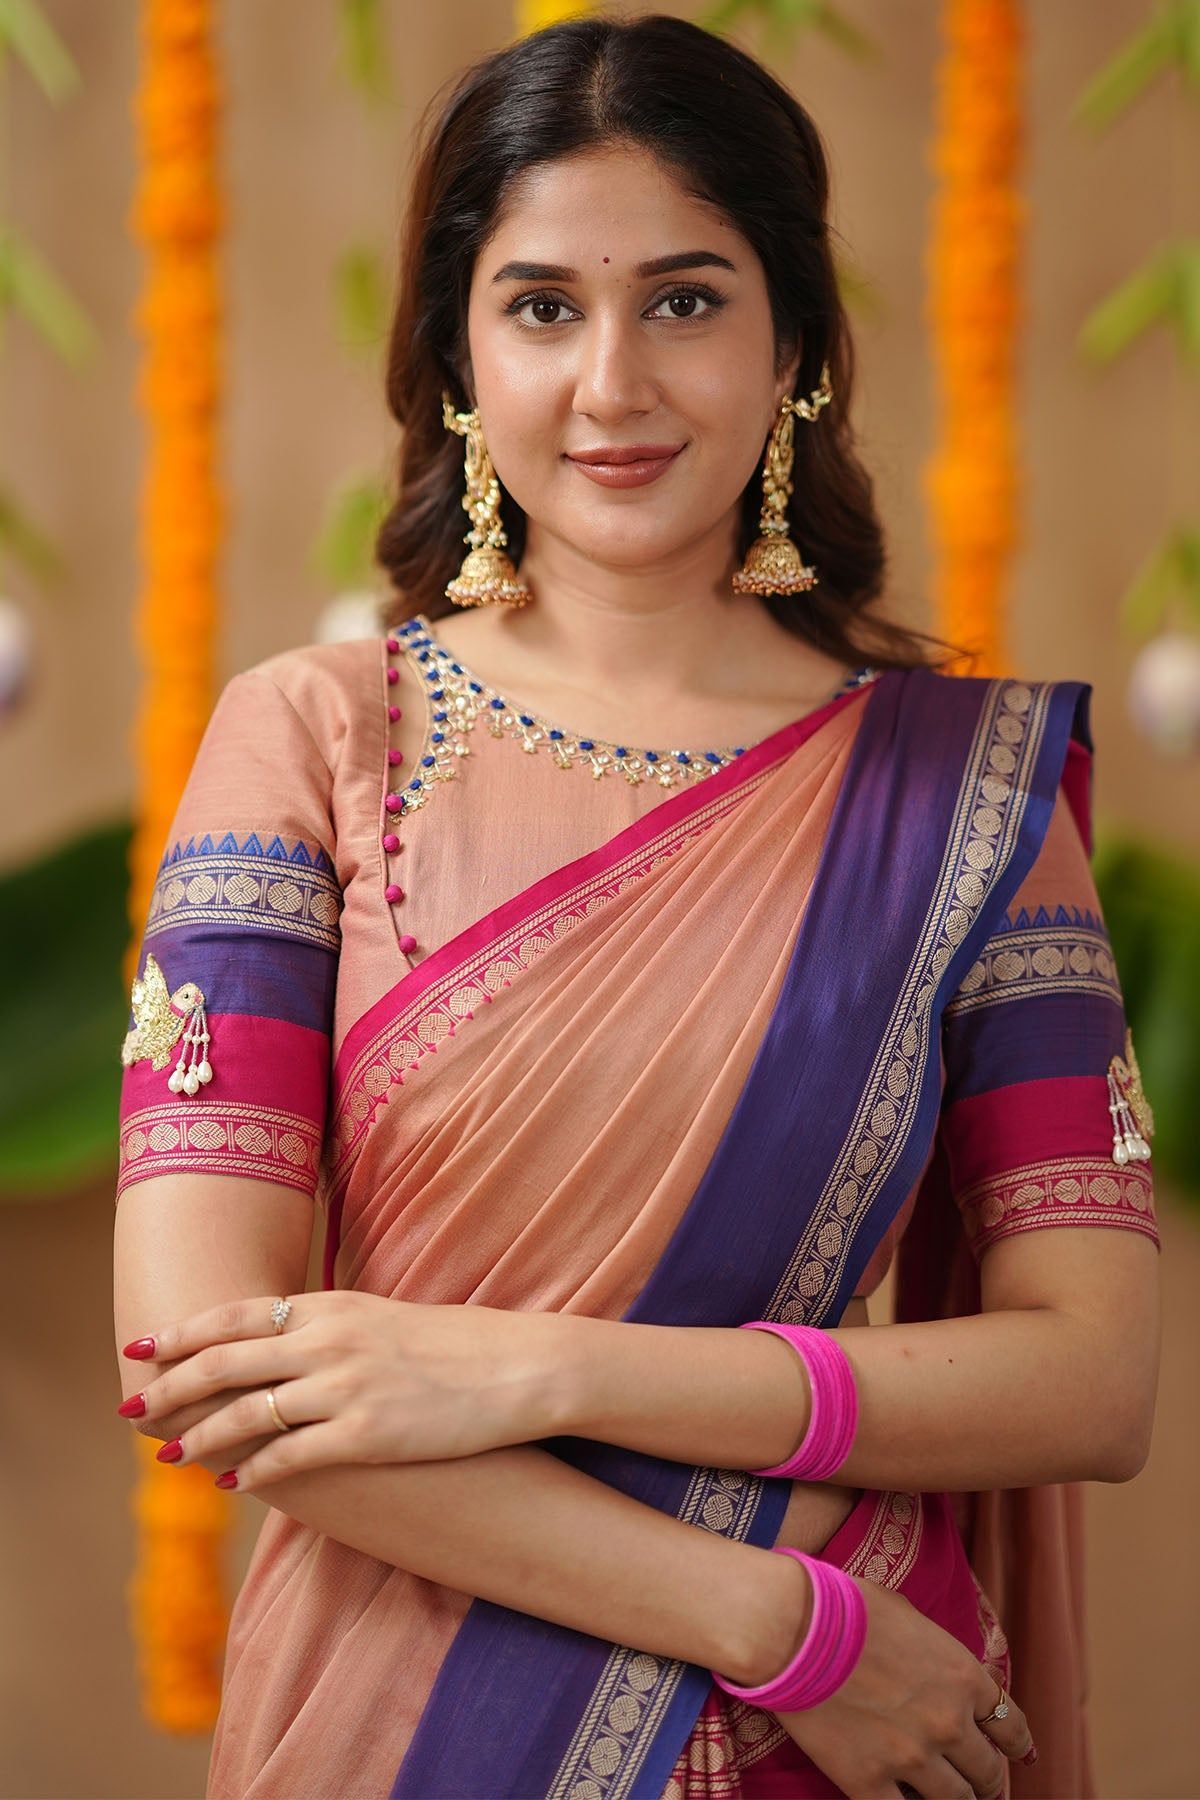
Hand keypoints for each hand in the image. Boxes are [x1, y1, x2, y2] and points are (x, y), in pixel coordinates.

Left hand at [119, 1291, 565, 1487]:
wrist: (519, 1367)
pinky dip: (255, 1471)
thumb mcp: (383, 1317)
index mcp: (332, 1306)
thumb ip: (330, 1327)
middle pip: (224, 1362)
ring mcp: (346, 1388)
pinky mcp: (368, 1434)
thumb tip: (280, 1344)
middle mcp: (329, 1340)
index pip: (236, 1315)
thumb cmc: (456, 1344)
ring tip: (171, 1456)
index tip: (141, 1348)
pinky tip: (236, 1484)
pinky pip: (291, 1456)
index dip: (182, 1334)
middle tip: (133, 1410)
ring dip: (199, 1438)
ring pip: (245, 1414)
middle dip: (169, 1388)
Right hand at [773, 1579, 1032, 1798]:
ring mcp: (911, 1758)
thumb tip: (935, 1666)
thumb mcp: (908, 1615)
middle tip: (981, 1787)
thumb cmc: (846, 1606)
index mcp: (962, 1676)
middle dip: (987, 1781)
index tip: (1016, 1755)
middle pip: (987, 1772)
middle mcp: (948, 1723)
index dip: (1015, 1745)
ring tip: (950, 1798)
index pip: (1010, 1725)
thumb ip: (933, 1650)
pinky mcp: (869, 1782)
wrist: (796, 1628)